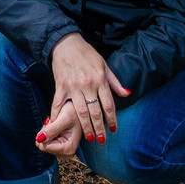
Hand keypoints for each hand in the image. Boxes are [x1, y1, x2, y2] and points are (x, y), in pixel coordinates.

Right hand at [43, 34, 128, 148]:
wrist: (66, 43)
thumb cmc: (87, 54)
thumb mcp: (104, 65)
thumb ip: (114, 82)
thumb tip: (127, 94)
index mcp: (100, 80)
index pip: (108, 104)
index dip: (112, 118)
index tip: (114, 129)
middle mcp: (88, 85)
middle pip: (96, 111)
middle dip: (100, 128)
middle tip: (102, 140)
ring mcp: (73, 86)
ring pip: (81, 112)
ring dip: (85, 126)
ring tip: (89, 137)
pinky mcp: (60, 86)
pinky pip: (59, 104)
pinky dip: (58, 116)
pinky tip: (58, 126)